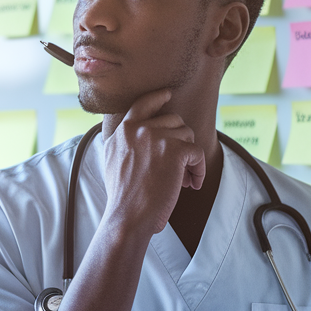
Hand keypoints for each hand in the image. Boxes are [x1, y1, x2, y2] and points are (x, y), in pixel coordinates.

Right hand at [101, 88, 205, 234]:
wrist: (127, 216)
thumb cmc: (122, 196)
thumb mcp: (111, 159)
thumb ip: (123, 140)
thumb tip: (137, 130)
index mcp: (123, 130)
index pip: (143, 103)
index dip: (158, 97)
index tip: (168, 94)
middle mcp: (139, 129)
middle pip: (173, 121)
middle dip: (180, 142)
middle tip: (178, 167)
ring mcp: (157, 137)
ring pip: (187, 136)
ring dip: (189, 158)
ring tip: (182, 179)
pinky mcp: (175, 150)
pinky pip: (197, 153)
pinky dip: (198, 170)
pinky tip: (192, 184)